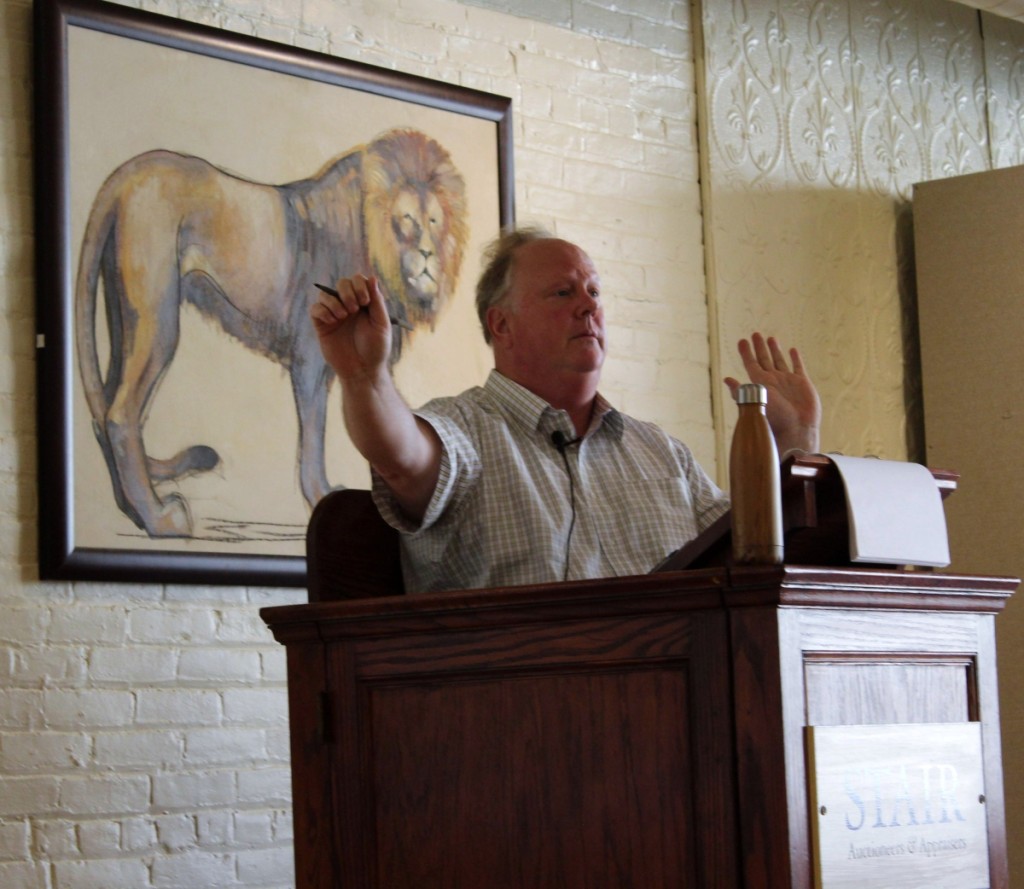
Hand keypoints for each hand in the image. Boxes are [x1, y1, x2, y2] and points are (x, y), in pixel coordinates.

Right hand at [309, 274, 392, 381]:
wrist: (363, 370)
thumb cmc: (376, 349)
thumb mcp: (381, 324)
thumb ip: (377, 301)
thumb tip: (372, 277)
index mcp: (364, 303)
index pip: (357, 281)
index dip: (359, 285)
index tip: (365, 302)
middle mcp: (348, 306)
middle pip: (341, 283)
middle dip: (347, 292)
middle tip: (354, 309)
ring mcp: (334, 315)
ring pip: (325, 294)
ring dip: (334, 301)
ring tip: (343, 316)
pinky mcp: (322, 326)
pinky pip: (315, 309)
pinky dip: (323, 311)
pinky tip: (333, 321)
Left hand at [725, 332, 821, 454]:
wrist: (797, 428)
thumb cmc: (775, 417)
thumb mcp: (755, 400)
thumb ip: (741, 390)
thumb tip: (726, 379)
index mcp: (761, 383)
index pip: (751, 364)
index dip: (746, 352)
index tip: (742, 341)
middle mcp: (773, 380)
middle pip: (764, 359)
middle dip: (759, 347)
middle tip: (755, 334)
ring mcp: (787, 381)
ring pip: (779, 361)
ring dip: (775, 349)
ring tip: (770, 338)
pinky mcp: (802, 383)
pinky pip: (798, 367)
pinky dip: (795, 358)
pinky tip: (792, 350)